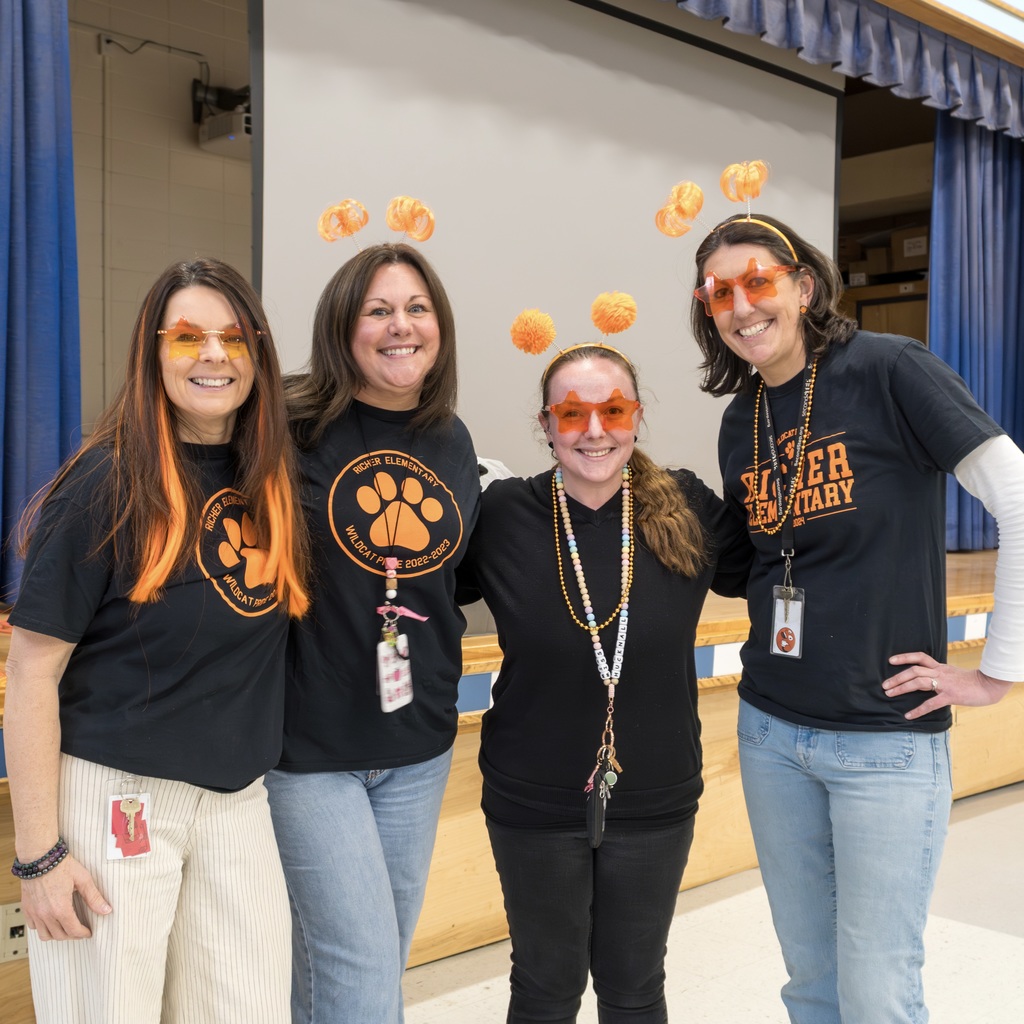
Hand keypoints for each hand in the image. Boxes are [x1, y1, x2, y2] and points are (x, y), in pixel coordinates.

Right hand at [20, 856, 111, 940]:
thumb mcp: (83, 879)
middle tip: (80, 930)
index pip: (73, 931)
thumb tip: (106, 910)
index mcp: (60, 909)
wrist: (39, 858)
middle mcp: (45, 914)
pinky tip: (50, 921)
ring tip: (66, 928)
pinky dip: (42, 928)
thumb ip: (94, 897)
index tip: (88, 933)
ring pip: (44, 935)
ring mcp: (34, 913)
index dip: (83, 934)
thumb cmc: (62, 866)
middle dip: (72, 935)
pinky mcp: (26, 908)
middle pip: (59, 936)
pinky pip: (33, 927)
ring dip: (56, 935)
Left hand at [883, 651, 1013, 720]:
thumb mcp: (951, 674)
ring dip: (902, 688)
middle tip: (884, 685)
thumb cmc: (970, 682)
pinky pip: (931, 703)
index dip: (904, 657)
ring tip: (889, 694)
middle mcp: (940, 673)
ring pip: (918, 682)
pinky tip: (908, 715)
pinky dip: (918, 710)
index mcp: (940, 667)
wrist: (989, 686)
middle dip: (897, 677)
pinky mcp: (951, 696)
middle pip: (914, 670)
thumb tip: (920, 681)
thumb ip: (936, 676)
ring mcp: (945, 684)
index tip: (891, 660)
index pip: (920, 657)